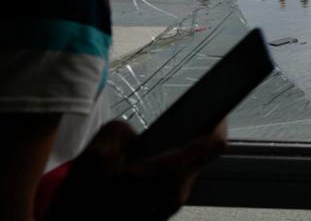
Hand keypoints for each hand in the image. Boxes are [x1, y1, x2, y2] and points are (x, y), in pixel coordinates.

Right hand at [46, 119, 226, 219]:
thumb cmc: (83, 202)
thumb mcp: (96, 155)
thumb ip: (121, 130)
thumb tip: (134, 135)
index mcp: (169, 176)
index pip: (213, 144)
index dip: (218, 122)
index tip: (214, 109)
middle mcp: (177, 195)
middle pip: (197, 156)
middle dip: (185, 138)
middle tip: (166, 125)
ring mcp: (169, 208)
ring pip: (182, 172)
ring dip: (168, 158)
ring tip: (142, 151)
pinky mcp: (158, 216)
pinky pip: (168, 187)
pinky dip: (157, 175)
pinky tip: (134, 172)